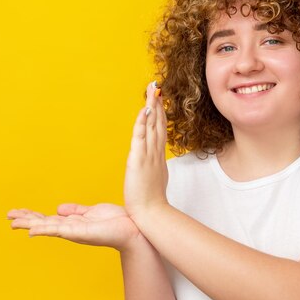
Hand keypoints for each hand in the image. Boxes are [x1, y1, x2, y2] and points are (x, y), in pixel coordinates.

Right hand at [7, 203, 141, 251]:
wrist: (134, 229)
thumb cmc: (116, 222)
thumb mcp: (92, 212)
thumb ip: (75, 211)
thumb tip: (58, 209)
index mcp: (72, 223)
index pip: (47, 219)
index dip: (31, 215)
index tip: (16, 212)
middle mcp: (70, 229)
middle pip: (42, 223)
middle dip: (25, 220)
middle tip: (8, 217)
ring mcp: (73, 231)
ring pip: (46, 227)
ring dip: (28, 224)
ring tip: (13, 223)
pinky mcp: (79, 232)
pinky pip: (58, 230)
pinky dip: (43, 230)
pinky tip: (31, 230)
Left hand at [124, 81, 168, 218]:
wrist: (152, 214)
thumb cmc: (151, 201)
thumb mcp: (154, 180)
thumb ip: (152, 169)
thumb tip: (151, 165)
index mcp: (158, 157)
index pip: (160, 130)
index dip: (160, 113)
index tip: (159, 99)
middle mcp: (156, 152)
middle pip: (158, 123)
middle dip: (157, 103)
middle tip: (156, 86)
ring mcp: (149, 155)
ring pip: (152, 125)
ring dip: (152, 106)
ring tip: (152, 90)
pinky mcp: (139, 159)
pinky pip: (141, 136)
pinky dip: (143, 122)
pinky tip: (144, 110)